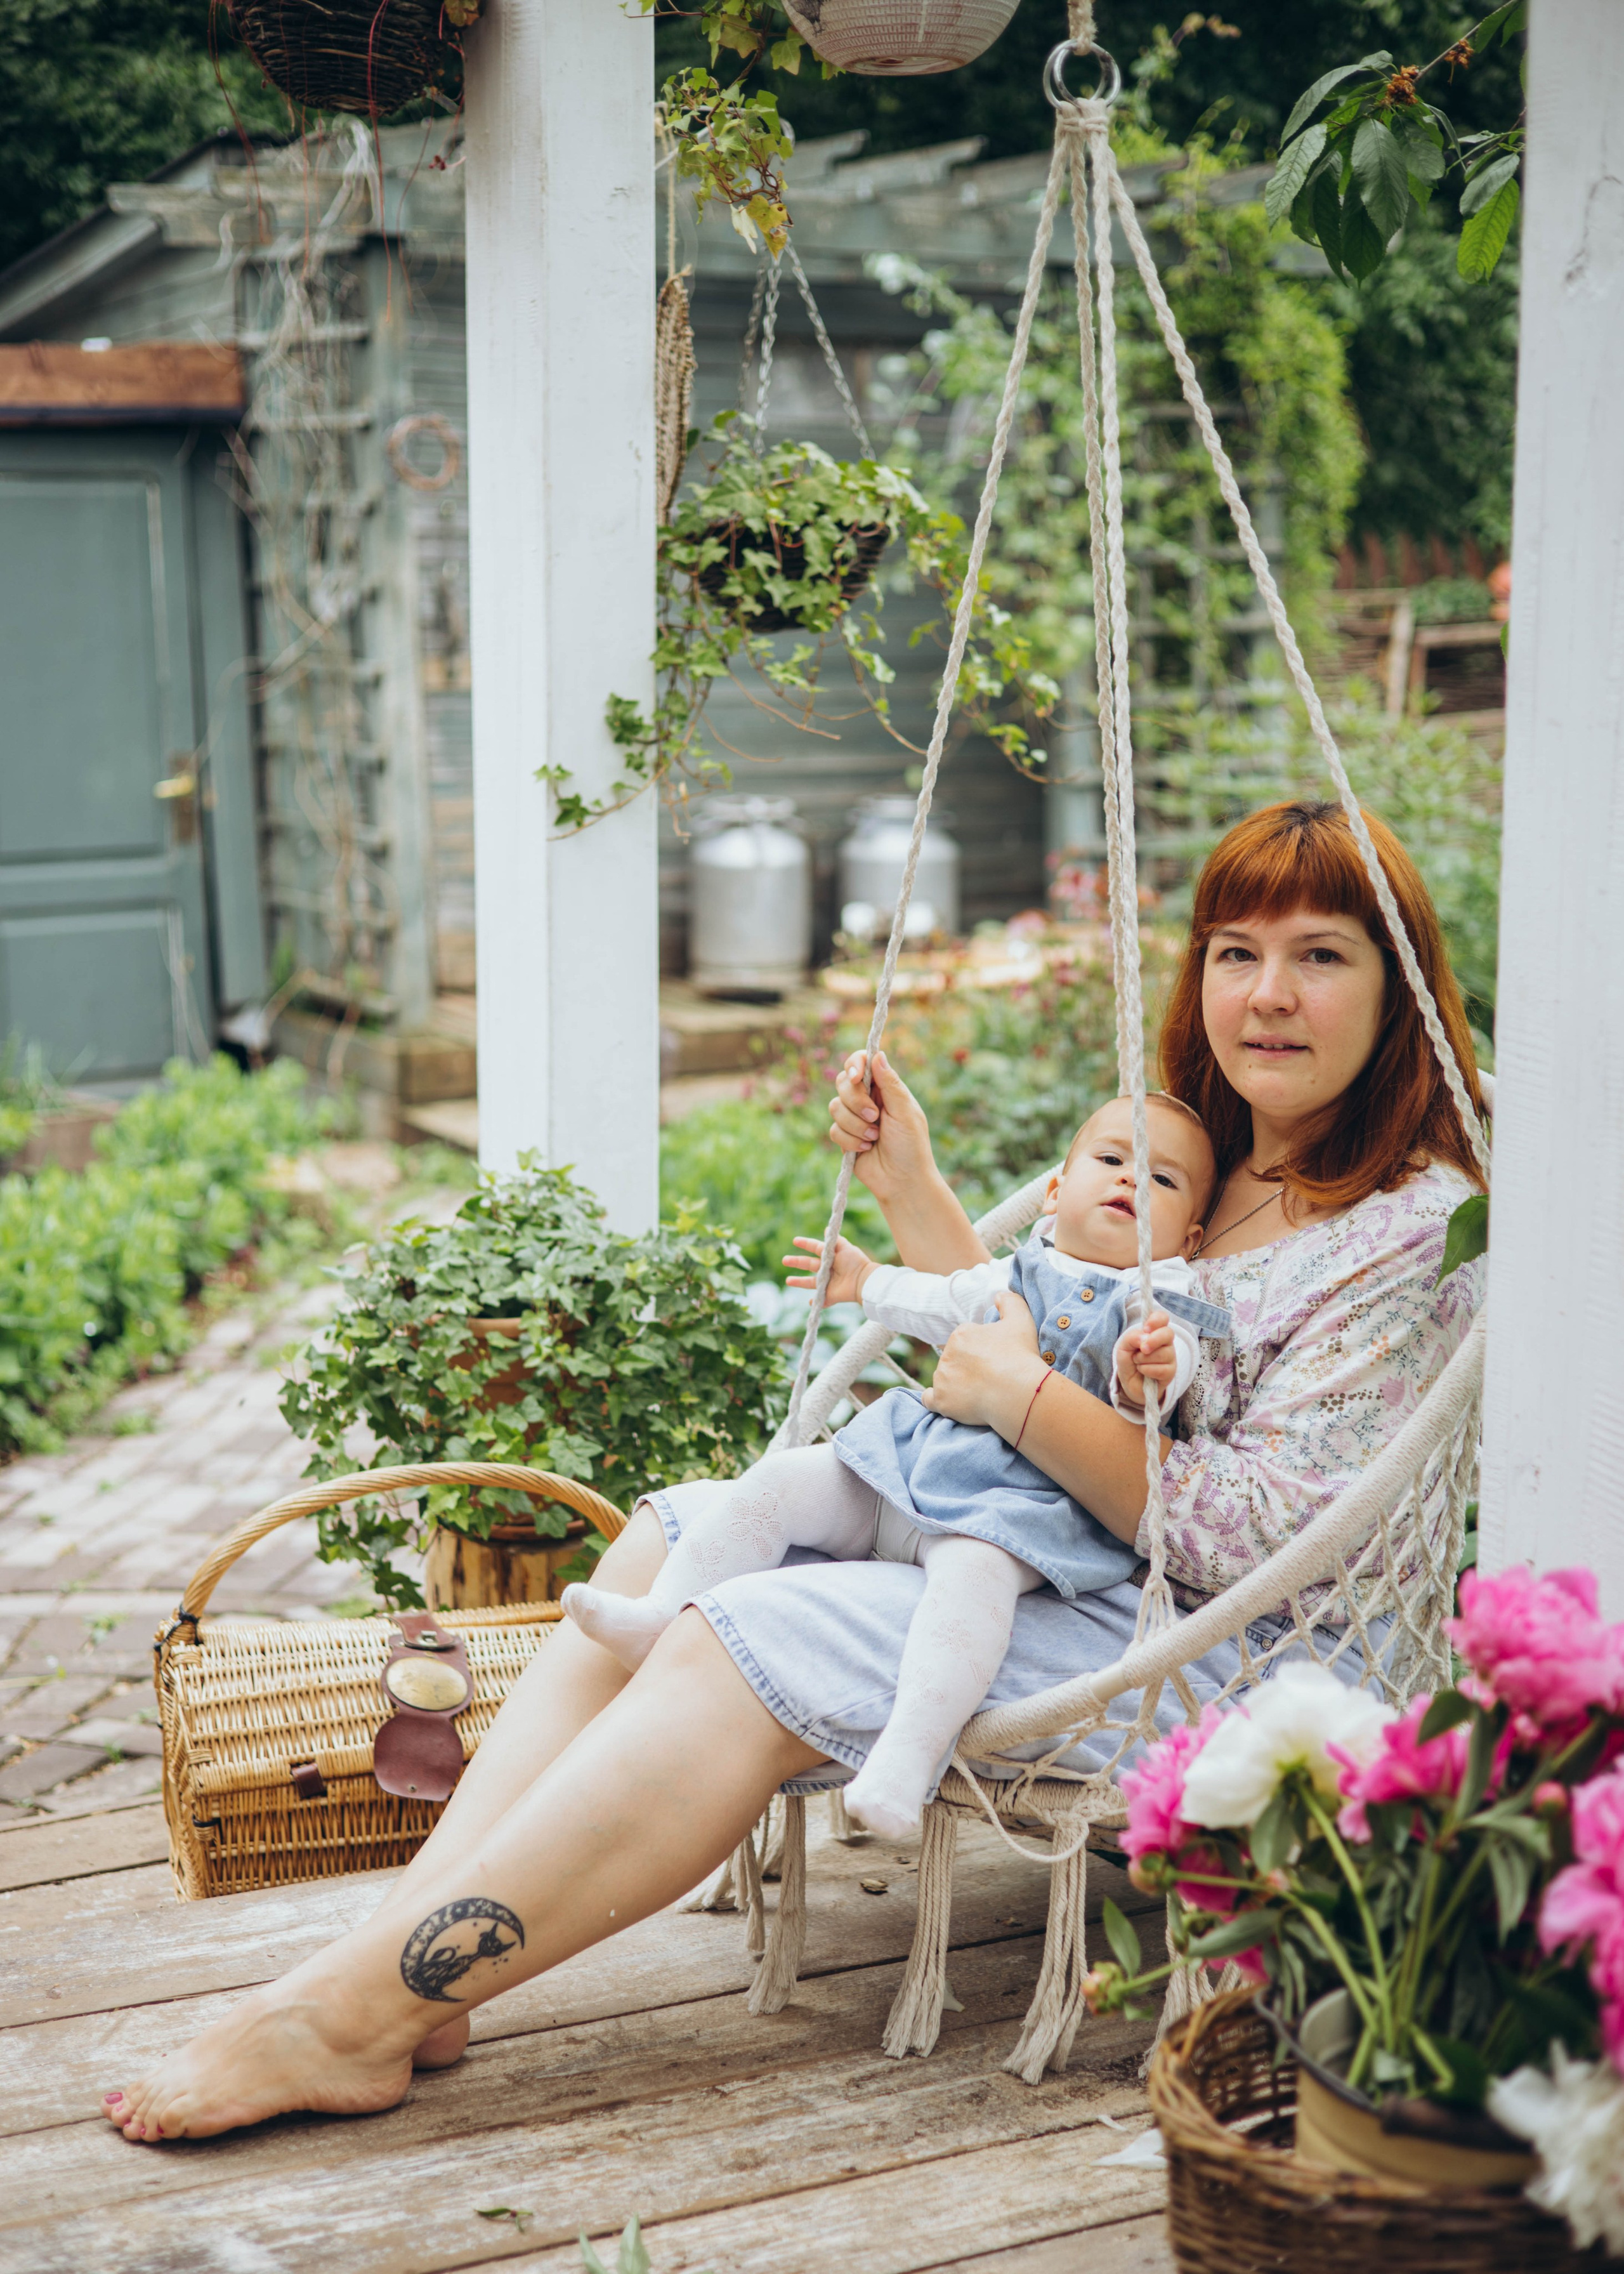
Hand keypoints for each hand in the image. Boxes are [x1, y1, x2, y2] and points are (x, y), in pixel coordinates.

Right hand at [782, 1235, 874, 1307]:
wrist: (863, 1280)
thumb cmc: (855, 1262)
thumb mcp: (845, 1247)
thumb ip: (835, 1240)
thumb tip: (827, 1229)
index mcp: (831, 1256)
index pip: (815, 1248)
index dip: (805, 1244)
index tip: (795, 1241)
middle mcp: (828, 1269)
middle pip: (808, 1264)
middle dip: (796, 1262)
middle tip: (784, 1260)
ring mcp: (828, 1283)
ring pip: (810, 1282)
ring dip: (799, 1282)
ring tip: (788, 1280)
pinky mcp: (830, 1295)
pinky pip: (821, 1300)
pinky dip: (816, 1302)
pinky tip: (810, 1302)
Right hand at [827, 1049, 935, 1206]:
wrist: (903, 1181)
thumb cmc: (911, 1146)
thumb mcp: (905, 1111)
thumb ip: (890, 1083)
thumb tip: (878, 1054)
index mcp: (885, 1088)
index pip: (862, 1062)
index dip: (855, 1065)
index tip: (858, 1078)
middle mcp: (868, 1099)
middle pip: (844, 1082)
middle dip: (856, 1101)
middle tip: (875, 1117)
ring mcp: (854, 1118)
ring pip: (835, 1106)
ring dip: (855, 1125)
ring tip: (874, 1138)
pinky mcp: (845, 1137)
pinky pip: (834, 1130)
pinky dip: (850, 1140)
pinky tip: (866, 1149)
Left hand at [922, 1289, 1043, 1433]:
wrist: (1019, 1392)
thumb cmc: (1020, 1356)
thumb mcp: (1021, 1319)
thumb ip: (1009, 1301)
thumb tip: (998, 1296)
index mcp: (962, 1334)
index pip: (966, 1341)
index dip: (981, 1350)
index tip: (995, 1360)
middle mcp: (947, 1354)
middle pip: (954, 1359)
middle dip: (968, 1366)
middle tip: (990, 1377)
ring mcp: (942, 1379)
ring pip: (944, 1379)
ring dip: (956, 1384)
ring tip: (980, 1392)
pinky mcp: (941, 1401)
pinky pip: (930, 1400)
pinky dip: (937, 1400)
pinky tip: (949, 1402)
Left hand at [1117, 1309, 1176, 1405]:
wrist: (1129, 1383)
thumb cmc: (1128, 1361)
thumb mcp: (1123, 1347)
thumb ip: (1132, 1338)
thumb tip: (1145, 1337)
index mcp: (1154, 1331)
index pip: (1162, 1317)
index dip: (1156, 1320)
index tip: (1146, 1328)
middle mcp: (1165, 1342)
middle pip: (1168, 1333)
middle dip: (1153, 1340)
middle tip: (1142, 1349)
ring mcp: (1170, 1357)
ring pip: (1163, 1353)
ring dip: (1144, 1359)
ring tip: (1138, 1362)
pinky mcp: (1171, 1372)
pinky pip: (1161, 1369)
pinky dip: (1147, 1370)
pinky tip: (1143, 1371)